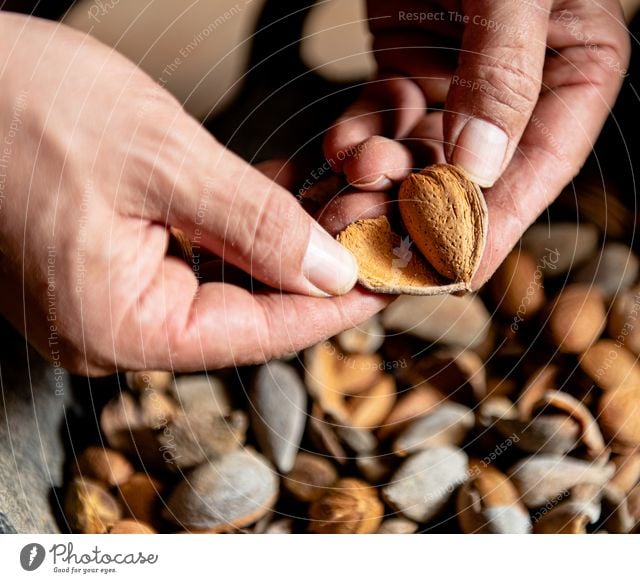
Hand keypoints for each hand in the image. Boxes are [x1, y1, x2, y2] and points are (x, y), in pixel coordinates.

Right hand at [0, 14, 385, 375]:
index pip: (259, 333)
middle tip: (375, 235)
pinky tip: (287, 196)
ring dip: (285, 246)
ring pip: (227, 283)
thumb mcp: (159, 160)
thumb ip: (254, 223)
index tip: (389, 282)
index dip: (334, 308)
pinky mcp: (107, 259)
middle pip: (248, 314)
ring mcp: (108, 294)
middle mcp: (113, 325)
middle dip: (317, 273)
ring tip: (344, 210)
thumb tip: (329, 273)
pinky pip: (196, 257)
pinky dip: (246, 229)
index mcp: (120, 325)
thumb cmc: (13, 106)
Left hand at [322, 0, 628, 283]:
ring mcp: (467, 81)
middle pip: (477, 175)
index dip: (495, 224)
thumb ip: (504, 72)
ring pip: (425, 157)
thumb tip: (480, 167)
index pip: (539, 166)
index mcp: (576, 68)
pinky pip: (390, 122)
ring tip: (345, 195)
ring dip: (383, 183)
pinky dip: (364, 139)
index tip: (454, 270)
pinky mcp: (415, 67)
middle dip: (423, 213)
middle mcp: (525, 86)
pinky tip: (340, 149)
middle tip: (376, 242)